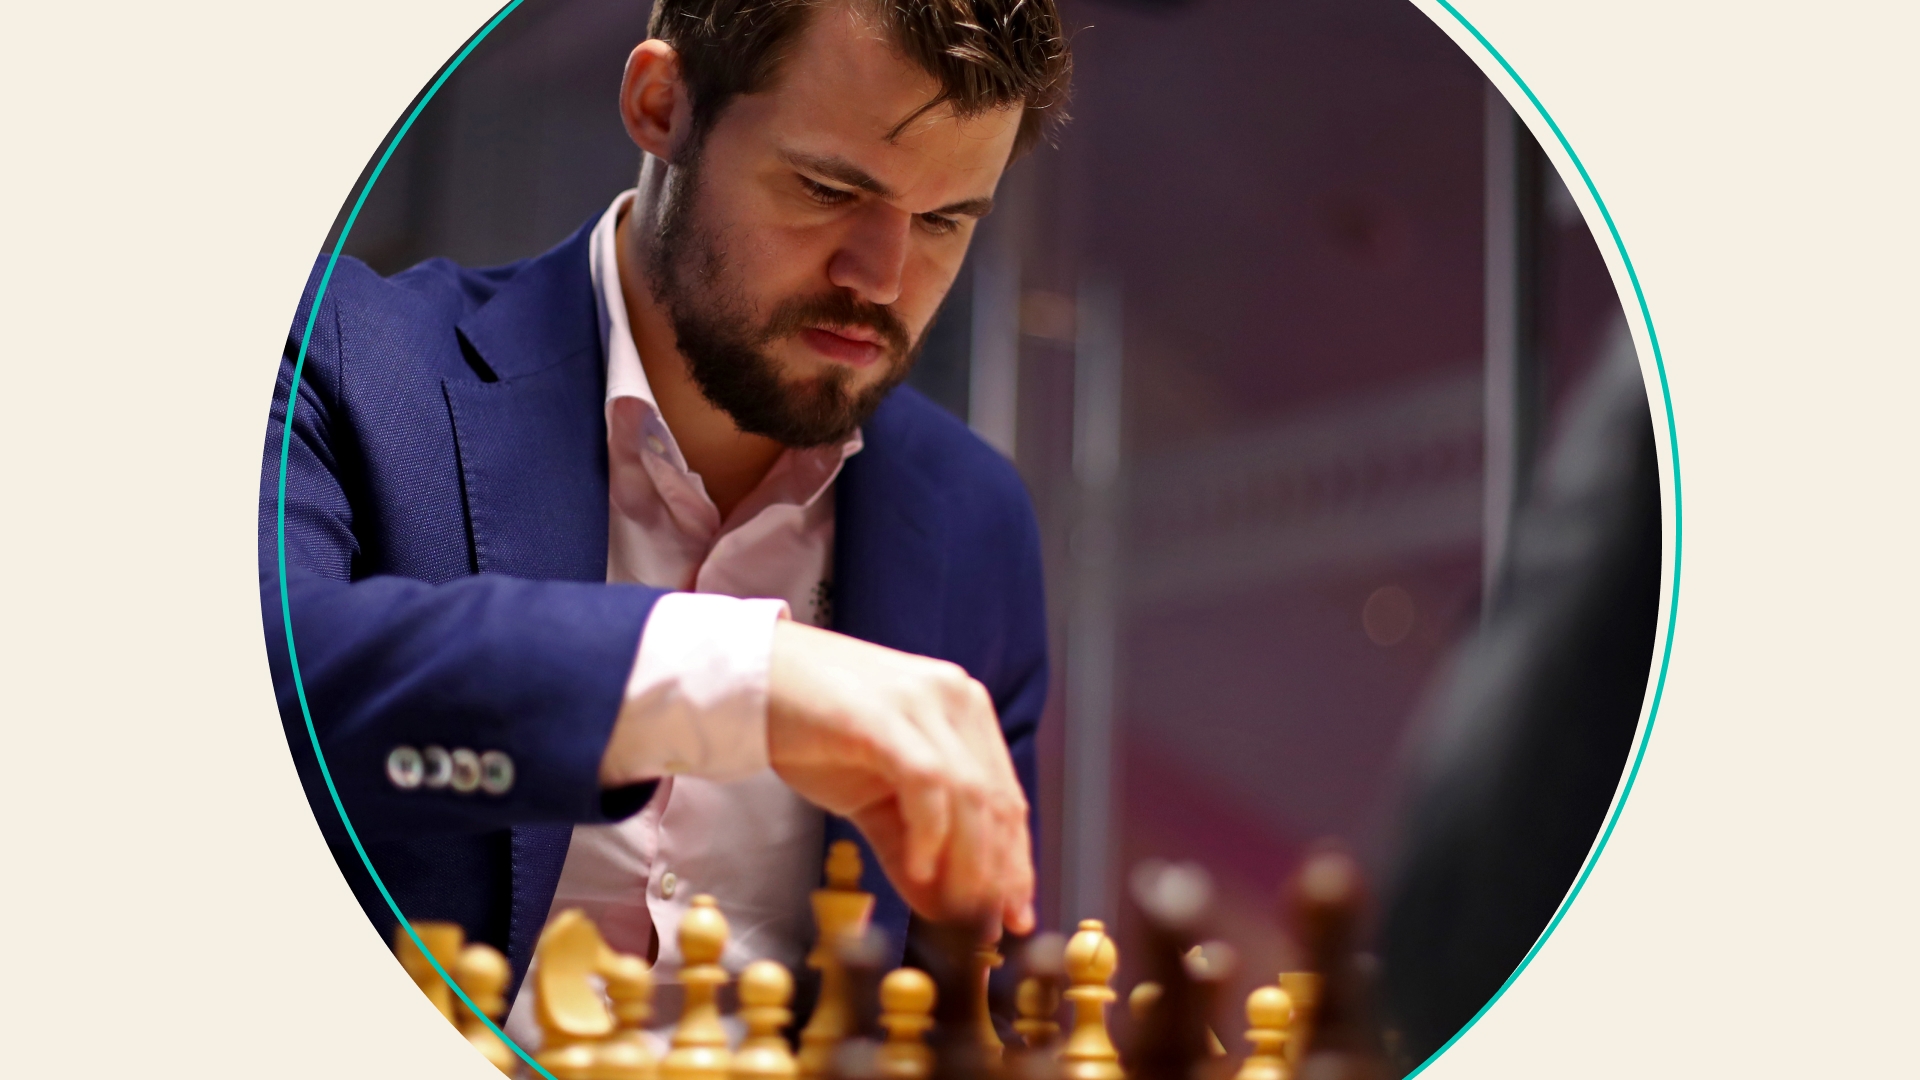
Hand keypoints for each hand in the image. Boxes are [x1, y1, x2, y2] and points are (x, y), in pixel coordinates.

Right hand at [766, 620, 1034, 936]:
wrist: (748, 681)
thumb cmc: (809, 730)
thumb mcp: (872, 798)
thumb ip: (911, 850)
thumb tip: (943, 909)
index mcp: (963, 710)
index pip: (1006, 796)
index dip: (1015, 862)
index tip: (1014, 916)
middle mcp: (954, 698)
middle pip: (998, 800)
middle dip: (998, 874)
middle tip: (986, 927)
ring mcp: (922, 701)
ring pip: (971, 795)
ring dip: (968, 864)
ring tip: (955, 911)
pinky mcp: (885, 714)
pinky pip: (927, 782)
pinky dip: (931, 833)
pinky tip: (920, 871)